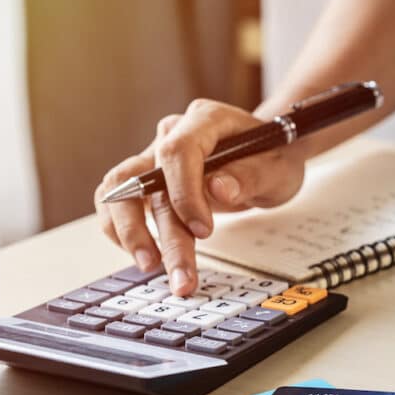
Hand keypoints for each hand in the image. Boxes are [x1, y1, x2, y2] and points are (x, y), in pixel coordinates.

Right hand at [94, 99, 306, 294]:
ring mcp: (155, 157)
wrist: (267, 158)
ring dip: (131, 233)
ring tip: (152, 268)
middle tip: (180, 274)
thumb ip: (250, 175)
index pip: (178, 151)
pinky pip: (118, 202)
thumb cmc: (273, 159)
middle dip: (163, 233)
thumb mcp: (277, 169)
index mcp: (206, 120)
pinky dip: (121, 229)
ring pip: (122, 191)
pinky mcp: (147, 181)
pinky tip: (144, 256)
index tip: (202, 230)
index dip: (184, 193)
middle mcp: (172, 134)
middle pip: (148, 179)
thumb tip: (218, 187)